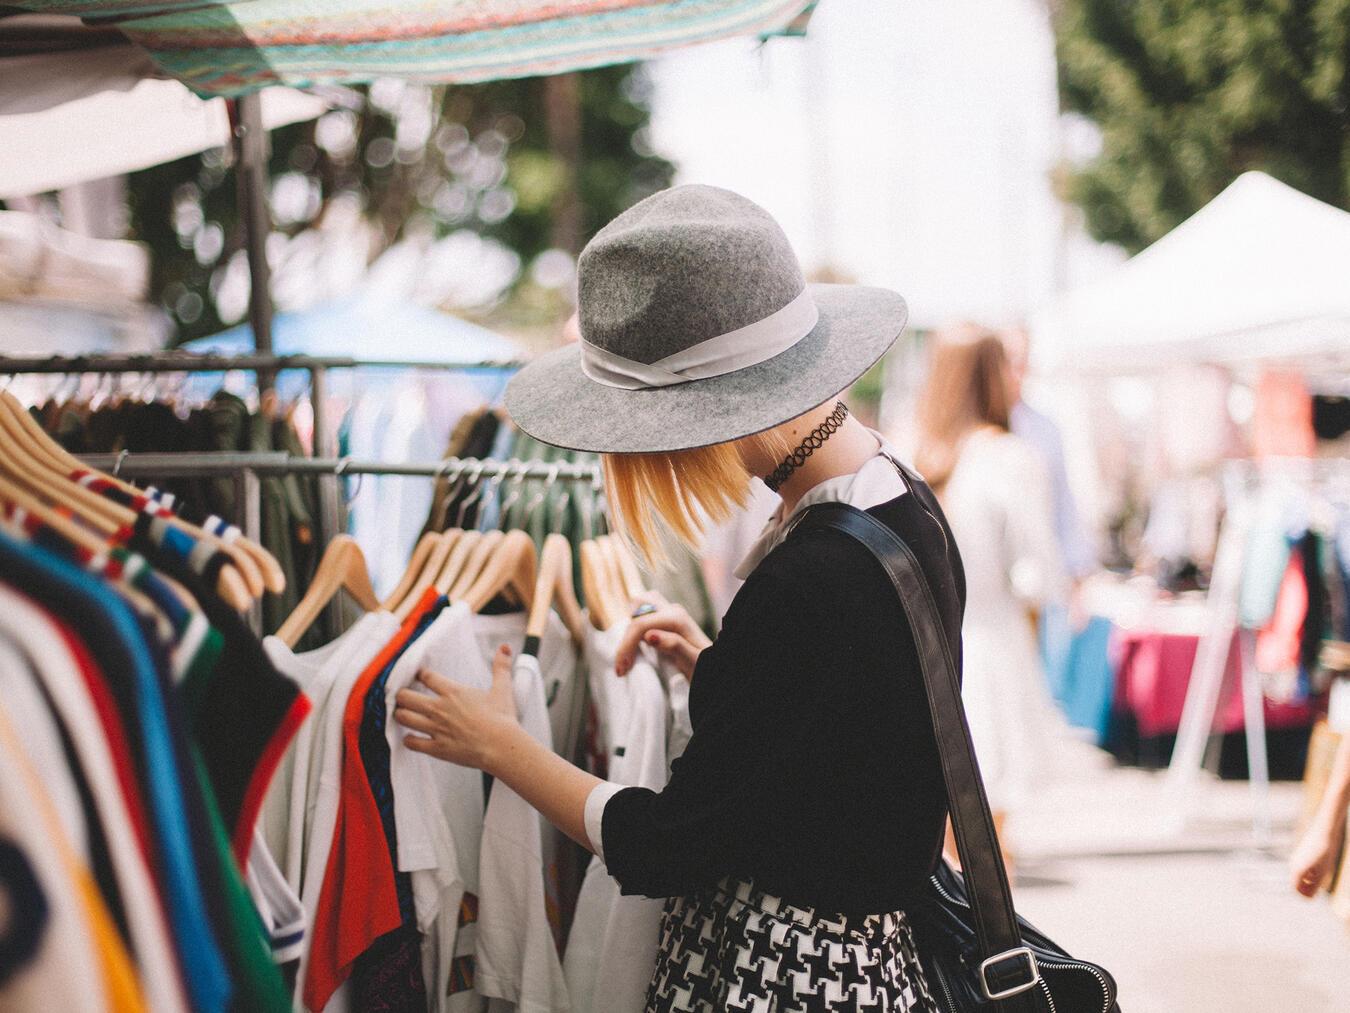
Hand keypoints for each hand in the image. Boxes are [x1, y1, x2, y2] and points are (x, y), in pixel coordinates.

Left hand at [394, 644, 519, 771]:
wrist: (501, 746)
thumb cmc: (502, 719)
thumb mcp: (502, 689)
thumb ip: (501, 667)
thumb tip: (505, 648)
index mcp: (454, 692)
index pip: (427, 677)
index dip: (419, 674)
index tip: (418, 674)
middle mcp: (440, 709)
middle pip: (406, 696)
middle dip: (401, 695)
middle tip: (403, 695)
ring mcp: (436, 729)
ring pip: (404, 718)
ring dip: (401, 714)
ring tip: (402, 713)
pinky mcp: (437, 748)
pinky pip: (412, 743)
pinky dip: (408, 740)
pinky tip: (411, 737)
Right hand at [615, 591, 710, 680]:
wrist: (715, 667)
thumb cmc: (704, 666)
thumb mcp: (693, 662)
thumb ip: (674, 646)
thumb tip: (650, 635)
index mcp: (677, 619)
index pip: (640, 625)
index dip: (626, 646)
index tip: (621, 669)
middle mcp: (673, 610)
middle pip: (636, 606)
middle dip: (625, 636)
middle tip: (623, 665)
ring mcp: (670, 611)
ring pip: (640, 603)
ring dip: (630, 627)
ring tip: (630, 655)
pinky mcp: (667, 617)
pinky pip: (644, 612)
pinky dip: (635, 627)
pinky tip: (635, 648)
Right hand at [1289, 816, 1345, 897]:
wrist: (1324, 832)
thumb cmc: (1325, 853)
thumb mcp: (1323, 873)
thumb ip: (1314, 886)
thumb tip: (1308, 898)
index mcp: (1297, 870)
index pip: (1296, 889)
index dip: (1306, 895)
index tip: (1316, 895)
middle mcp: (1293, 864)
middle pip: (1297, 883)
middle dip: (1308, 887)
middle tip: (1321, 882)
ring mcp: (1295, 859)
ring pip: (1299, 875)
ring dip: (1309, 879)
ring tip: (1322, 872)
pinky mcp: (1299, 854)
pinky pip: (1301, 868)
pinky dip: (1309, 871)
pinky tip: (1320, 865)